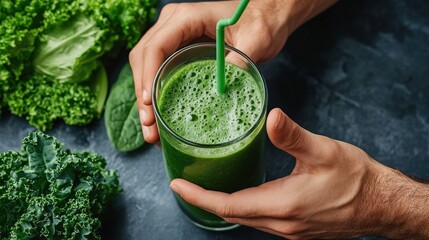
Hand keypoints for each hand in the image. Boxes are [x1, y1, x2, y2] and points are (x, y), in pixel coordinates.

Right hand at [129, 0, 294, 142]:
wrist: (265, 15)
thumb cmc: (261, 22)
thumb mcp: (256, 40)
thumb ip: (240, 61)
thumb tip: (223, 91)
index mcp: (187, 18)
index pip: (156, 46)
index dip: (148, 76)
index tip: (150, 103)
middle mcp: (173, 24)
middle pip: (144, 58)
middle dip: (144, 94)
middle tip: (150, 126)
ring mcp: (173, 36)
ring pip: (146, 66)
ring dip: (146, 98)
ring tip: (151, 131)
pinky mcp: (178, 48)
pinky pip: (158, 69)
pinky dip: (156, 94)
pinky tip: (159, 118)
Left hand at [170, 108, 428, 238]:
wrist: (382, 204)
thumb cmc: (356, 179)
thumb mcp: (324, 151)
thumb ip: (293, 136)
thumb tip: (270, 117)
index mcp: (283, 204)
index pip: (228, 205)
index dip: (199, 197)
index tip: (178, 186)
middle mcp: (282, 223)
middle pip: (232, 215)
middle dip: (205, 200)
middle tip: (187, 184)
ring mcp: (289, 229)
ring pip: (246, 219)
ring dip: (224, 205)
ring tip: (208, 187)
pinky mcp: (296, 228)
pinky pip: (260, 220)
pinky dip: (243, 208)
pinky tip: (243, 194)